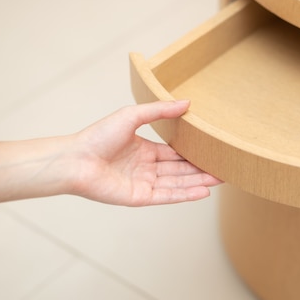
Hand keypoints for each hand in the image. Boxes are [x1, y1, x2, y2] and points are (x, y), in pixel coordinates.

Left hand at [66, 100, 220, 205]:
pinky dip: (185, 194)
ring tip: (220, 179)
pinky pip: (167, 196)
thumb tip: (187, 102)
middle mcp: (146, 168)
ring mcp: (143, 184)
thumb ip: (159, 111)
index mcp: (144, 150)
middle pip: (180, 170)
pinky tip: (203, 191)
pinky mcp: (139, 197)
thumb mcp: (131, 115)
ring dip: (198, 182)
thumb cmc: (97, 136)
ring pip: (177, 183)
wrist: (75, 159)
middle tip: (224, 168)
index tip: (212, 152)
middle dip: (201, 170)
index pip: (174, 154)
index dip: (193, 154)